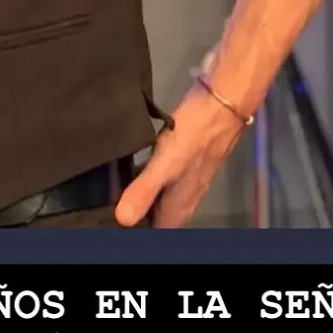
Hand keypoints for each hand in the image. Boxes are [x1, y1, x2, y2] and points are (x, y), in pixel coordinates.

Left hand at [114, 84, 247, 227]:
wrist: (222, 102)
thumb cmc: (195, 133)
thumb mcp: (165, 163)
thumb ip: (145, 190)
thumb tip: (122, 219)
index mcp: (179, 203)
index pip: (157, 230)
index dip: (137, 229)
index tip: (114, 220)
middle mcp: (185, 195)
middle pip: (159, 215)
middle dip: (138, 212)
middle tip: (110, 201)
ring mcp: (186, 176)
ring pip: (161, 195)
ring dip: (142, 193)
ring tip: (116, 186)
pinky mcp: (185, 158)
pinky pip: (163, 175)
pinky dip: (148, 174)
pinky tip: (133, 164)